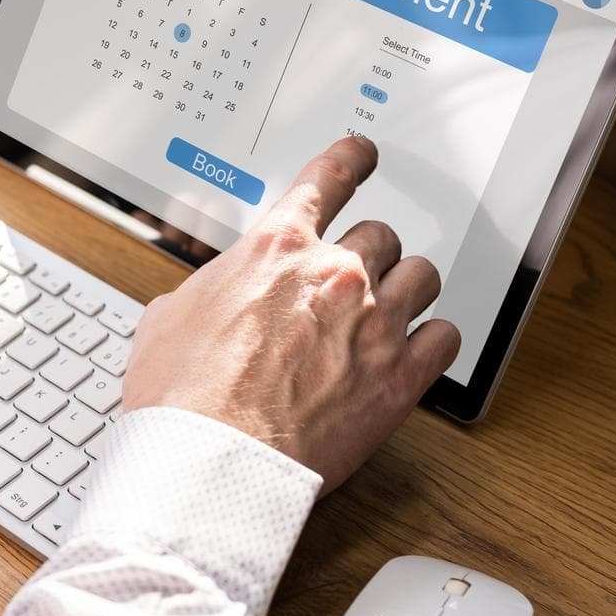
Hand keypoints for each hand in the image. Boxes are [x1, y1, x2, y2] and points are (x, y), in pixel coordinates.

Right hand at [122, 136, 459, 492]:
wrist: (210, 461)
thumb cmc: (183, 397)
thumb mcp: (170, 315)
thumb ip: (211, 288)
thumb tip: (216, 292)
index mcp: (277, 248)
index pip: (330, 177)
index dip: (353, 158)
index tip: (364, 154)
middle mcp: (335, 273)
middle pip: (382, 234)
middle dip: (369, 254)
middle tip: (354, 281)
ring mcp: (374, 323)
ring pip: (423, 276)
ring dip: (407, 290)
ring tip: (391, 313)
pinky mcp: (400, 378)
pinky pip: (446, 337)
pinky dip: (433, 342)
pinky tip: (416, 352)